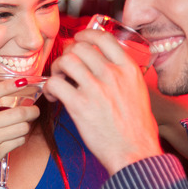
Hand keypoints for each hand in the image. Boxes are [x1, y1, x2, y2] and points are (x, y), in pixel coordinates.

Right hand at [0, 59, 40, 183]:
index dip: (9, 86)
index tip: (23, 81)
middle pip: (15, 113)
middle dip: (30, 111)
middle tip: (34, 109)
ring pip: (20, 128)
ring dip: (25, 127)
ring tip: (22, 126)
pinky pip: (18, 141)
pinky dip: (21, 139)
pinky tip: (15, 137)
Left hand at [44, 29, 161, 174]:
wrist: (136, 153)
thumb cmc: (137, 129)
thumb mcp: (137, 92)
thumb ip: (122, 76)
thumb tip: (103, 65)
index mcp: (128, 69)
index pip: (103, 37)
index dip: (85, 35)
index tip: (78, 41)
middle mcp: (112, 74)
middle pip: (80, 47)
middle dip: (68, 54)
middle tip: (65, 68)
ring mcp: (96, 88)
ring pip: (66, 60)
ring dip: (57, 69)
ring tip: (59, 81)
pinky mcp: (80, 105)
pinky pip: (55, 83)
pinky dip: (50, 88)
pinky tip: (55, 98)